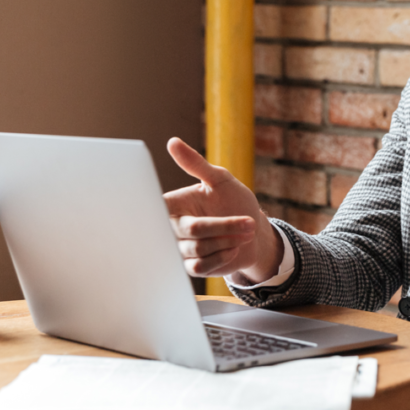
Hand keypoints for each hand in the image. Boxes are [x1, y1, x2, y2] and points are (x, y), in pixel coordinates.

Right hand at [164, 138, 282, 280]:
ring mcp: (181, 249)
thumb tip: (173, 142)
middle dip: (226, 226)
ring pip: (199, 248)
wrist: (253, 232)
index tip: (166, 212)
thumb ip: (196, 163)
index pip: (157, 207)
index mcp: (173, 204)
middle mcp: (172, 227)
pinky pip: (200, 267)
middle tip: (249, 223)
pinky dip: (222, 257)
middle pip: (193, 229)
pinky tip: (233, 248)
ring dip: (229, 240)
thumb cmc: (234, 201)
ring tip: (245, 232)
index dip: (156, 212)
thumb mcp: (219, 179)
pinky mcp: (191, 267)